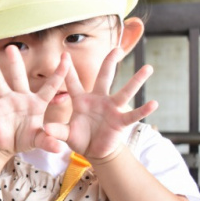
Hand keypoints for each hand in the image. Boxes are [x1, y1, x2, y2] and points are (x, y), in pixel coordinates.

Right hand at [0, 47, 69, 155]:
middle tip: (12, 47)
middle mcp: (21, 97)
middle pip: (18, 77)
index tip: (66, 57)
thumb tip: (59, 149)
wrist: (9, 144)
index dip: (59, 73)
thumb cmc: (28, 138)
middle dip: (15, 62)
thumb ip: (48, 141)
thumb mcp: (39, 140)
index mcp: (37, 102)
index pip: (50, 86)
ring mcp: (6, 102)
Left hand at [43, 48, 157, 161]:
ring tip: (148, 68)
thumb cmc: (80, 138)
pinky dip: (143, 110)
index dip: (68, 70)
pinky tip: (154, 103)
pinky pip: (133, 115)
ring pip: (124, 92)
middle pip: (104, 78)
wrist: (94, 151)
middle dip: (109, 63)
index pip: (73, 83)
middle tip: (116, 49)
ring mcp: (111, 109)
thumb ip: (57, 130)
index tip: (63, 53)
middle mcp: (98, 100)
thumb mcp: (66, 134)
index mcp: (81, 100)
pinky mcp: (120, 122)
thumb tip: (45, 129)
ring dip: (136, 81)